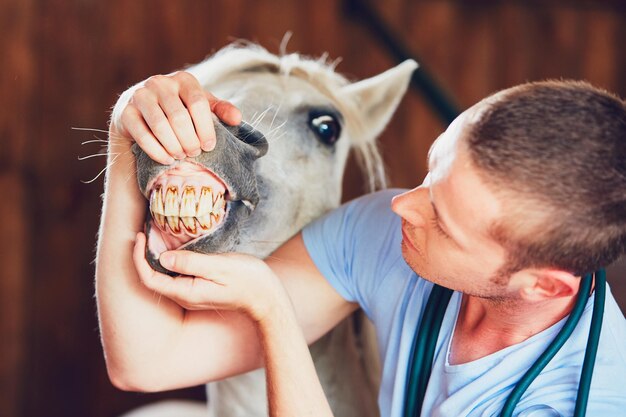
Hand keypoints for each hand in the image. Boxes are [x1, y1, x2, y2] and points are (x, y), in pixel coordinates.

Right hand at [112, 71, 241, 164]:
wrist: (141, 112)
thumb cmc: (180, 109)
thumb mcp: (202, 106)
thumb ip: (220, 110)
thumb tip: (237, 119)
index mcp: (183, 79)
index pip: (197, 103)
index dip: (205, 128)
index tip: (209, 146)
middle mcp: (160, 83)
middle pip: (179, 117)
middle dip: (189, 141)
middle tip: (194, 154)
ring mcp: (140, 96)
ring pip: (160, 126)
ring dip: (174, 146)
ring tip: (181, 157)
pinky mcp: (125, 112)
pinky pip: (142, 135)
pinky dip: (157, 151)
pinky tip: (167, 159)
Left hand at [132, 233, 289, 321]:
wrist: (266, 297)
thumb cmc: (247, 280)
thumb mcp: (219, 267)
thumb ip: (190, 263)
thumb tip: (163, 258)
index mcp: (187, 293)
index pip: (150, 279)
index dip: (139, 258)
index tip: (140, 236)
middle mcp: (185, 297)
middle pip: (153, 279)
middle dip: (144, 256)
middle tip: (144, 232)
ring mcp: (192, 294)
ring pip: (165, 277)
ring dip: (156, 257)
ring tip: (156, 235)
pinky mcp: (200, 289)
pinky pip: (177, 276)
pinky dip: (170, 260)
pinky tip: (176, 246)